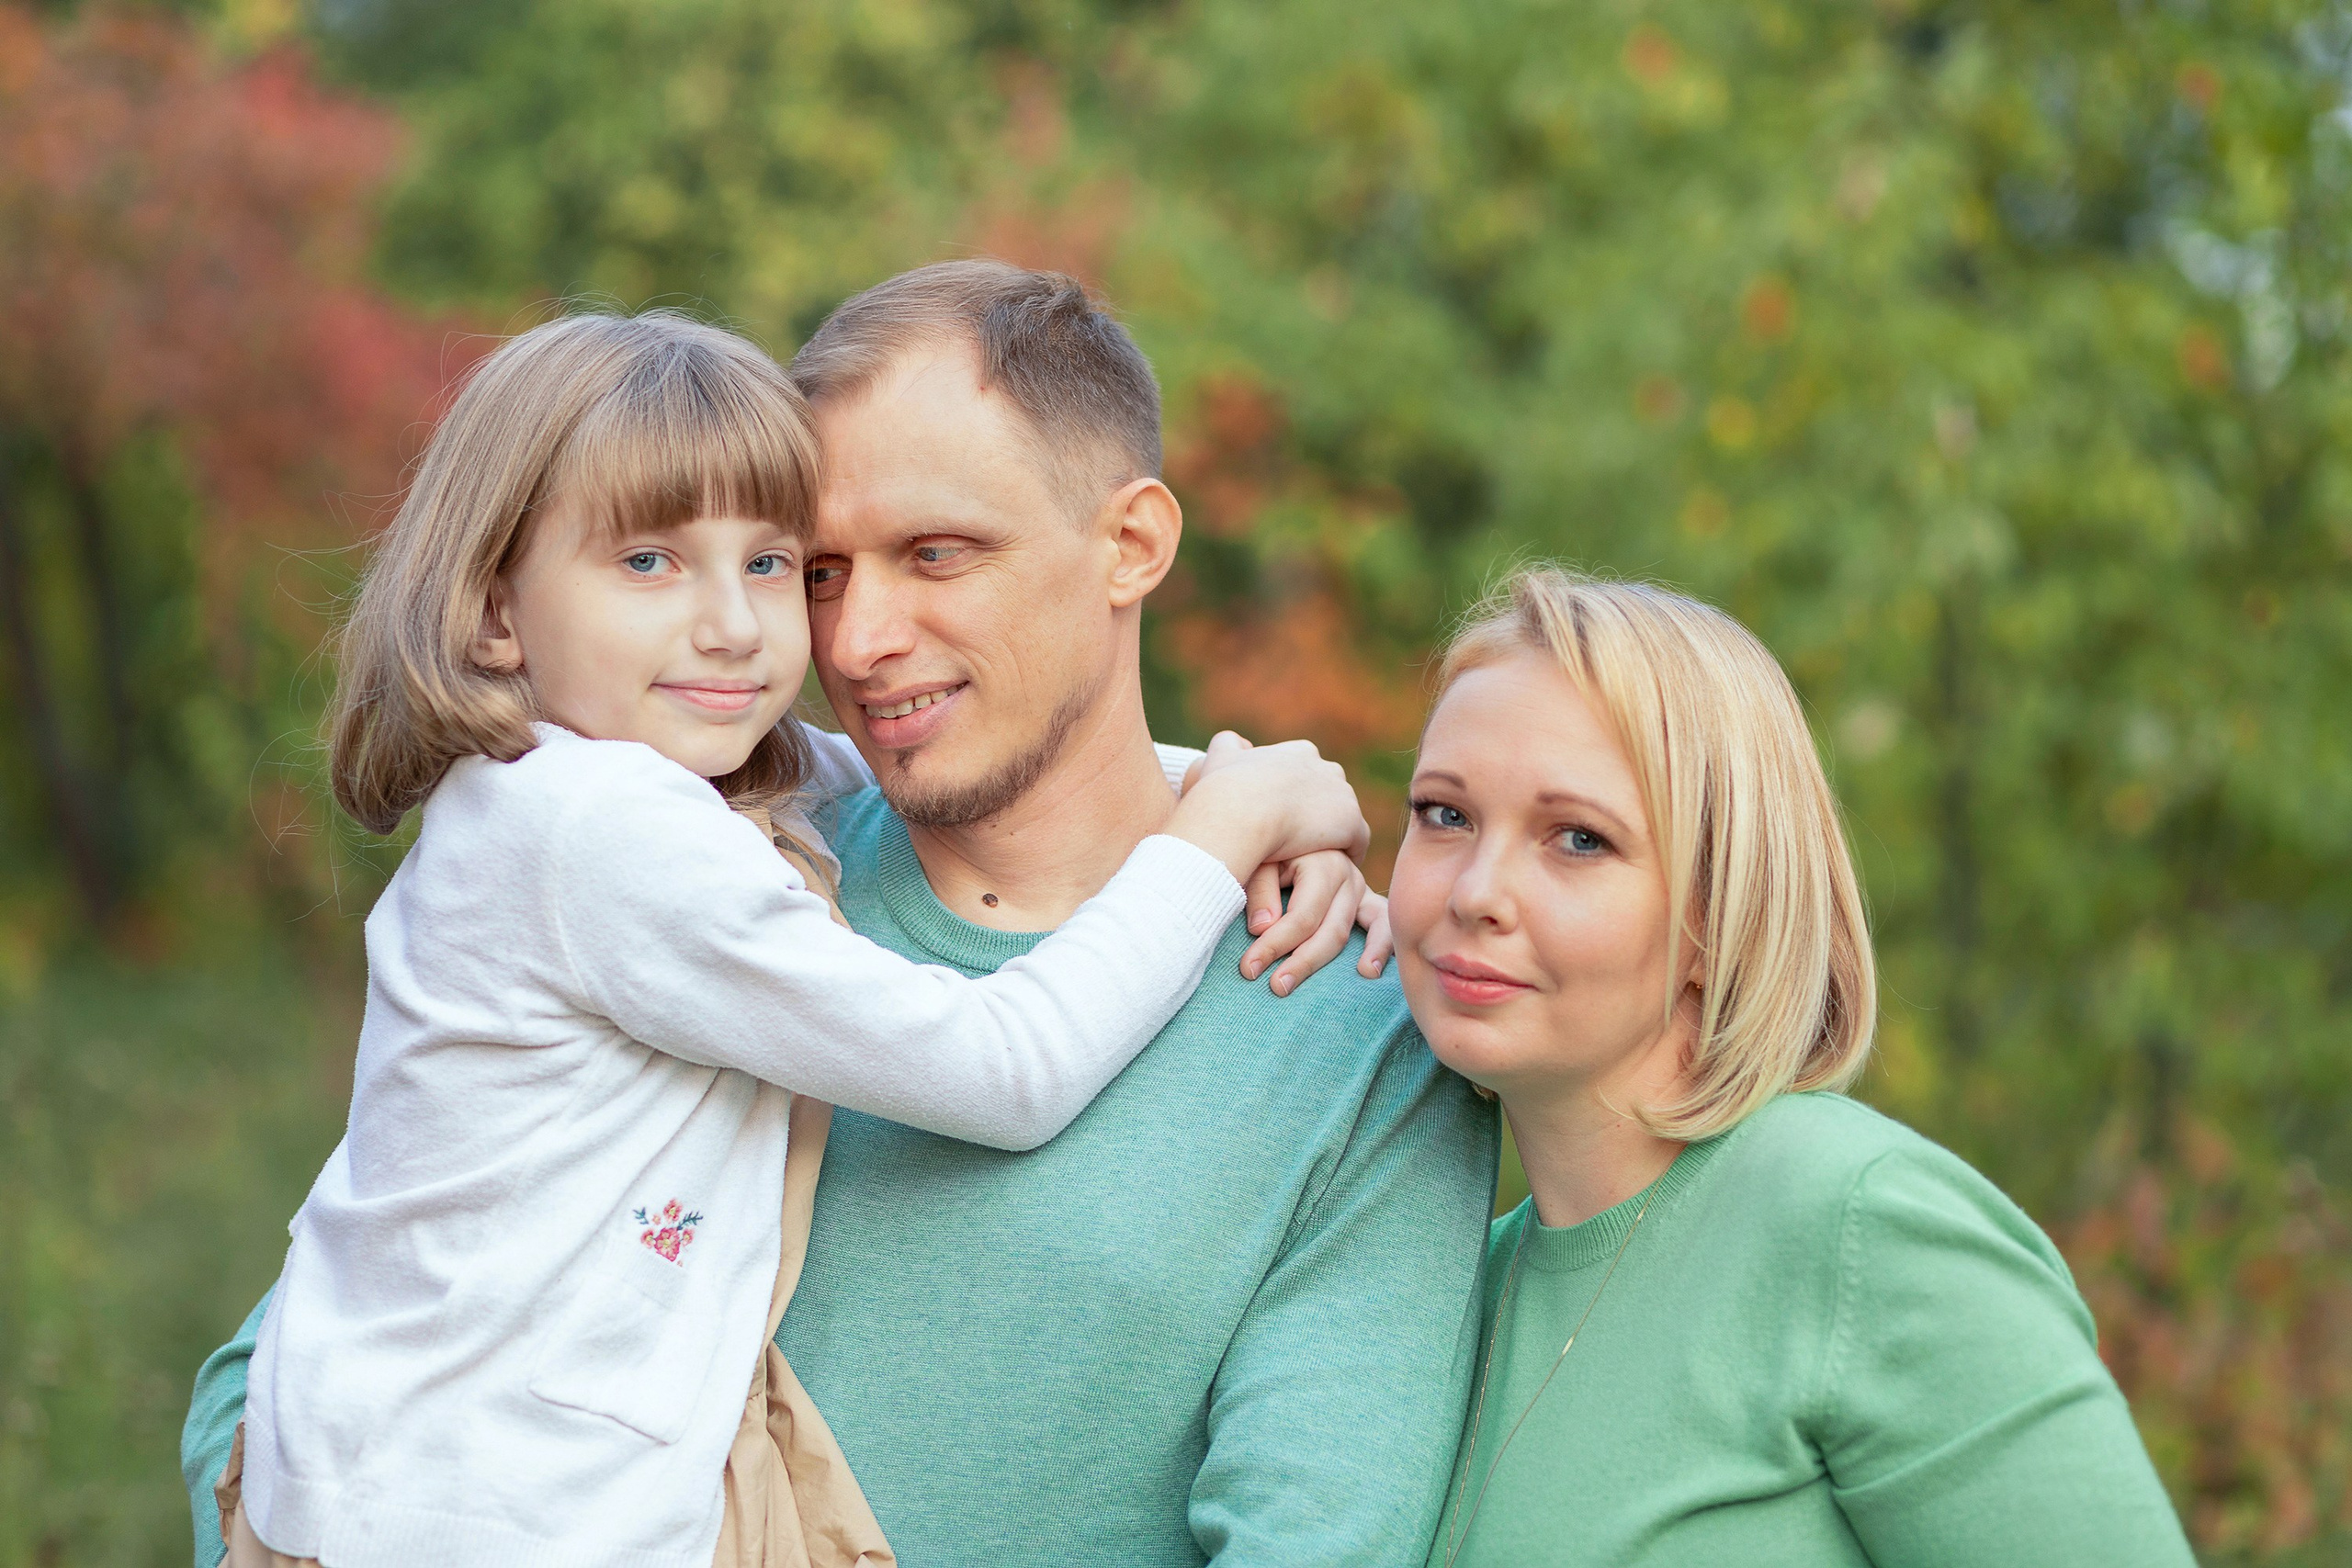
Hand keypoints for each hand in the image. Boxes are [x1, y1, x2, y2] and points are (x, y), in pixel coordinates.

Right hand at [1165, 731, 1368, 885]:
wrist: (1239, 811)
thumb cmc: (1224, 789)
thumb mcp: (1220, 756)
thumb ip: (1229, 746)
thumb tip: (1237, 744)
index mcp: (1299, 752)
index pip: (1307, 775)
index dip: (1295, 799)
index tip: (1283, 820)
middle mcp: (1326, 767)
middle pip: (1329, 795)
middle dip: (1317, 816)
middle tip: (1298, 845)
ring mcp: (1342, 795)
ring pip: (1342, 819)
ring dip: (1331, 838)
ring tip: (1314, 863)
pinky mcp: (1350, 823)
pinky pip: (1355, 843)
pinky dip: (1344, 856)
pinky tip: (1327, 874)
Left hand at [1240, 852, 1368, 995]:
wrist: (1290, 830)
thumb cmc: (1268, 849)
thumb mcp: (1260, 860)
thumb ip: (1260, 891)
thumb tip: (1262, 928)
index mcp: (1323, 863)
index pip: (1302, 917)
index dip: (1275, 945)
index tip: (1249, 969)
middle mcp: (1347, 875)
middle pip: (1329, 930)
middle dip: (1301, 962)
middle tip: (1276, 988)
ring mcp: (1360, 888)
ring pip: (1351, 932)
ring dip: (1338, 960)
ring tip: (1344, 978)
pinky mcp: (1367, 900)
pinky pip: (1382, 925)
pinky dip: (1382, 948)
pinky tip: (1370, 972)